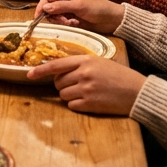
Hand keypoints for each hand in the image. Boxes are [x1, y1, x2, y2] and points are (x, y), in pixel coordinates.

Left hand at [27, 55, 145, 115]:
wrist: (137, 91)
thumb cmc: (119, 76)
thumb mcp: (100, 62)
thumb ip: (80, 64)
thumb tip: (60, 72)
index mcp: (86, 60)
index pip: (56, 65)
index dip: (40, 70)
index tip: (29, 74)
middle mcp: (83, 74)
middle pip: (58, 82)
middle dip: (62, 85)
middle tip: (76, 85)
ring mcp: (86, 89)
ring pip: (63, 94)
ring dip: (69, 95)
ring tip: (85, 93)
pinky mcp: (90, 104)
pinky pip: (71, 105)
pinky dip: (76, 105)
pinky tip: (89, 101)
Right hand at [33, 0, 124, 33]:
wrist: (111, 19)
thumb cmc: (97, 7)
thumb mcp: (78, 5)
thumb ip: (61, 6)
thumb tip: (45, 8)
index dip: (41, 7)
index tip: (37, 17)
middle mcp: (65, 0)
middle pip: (49, 8)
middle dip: (54, 16)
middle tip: (63, 21)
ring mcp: (68, 10)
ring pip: (55, 17)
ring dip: (61, 21)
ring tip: (71, 22)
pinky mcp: (72, 19)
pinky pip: (62, 22)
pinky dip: (66, 24)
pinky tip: (76, 23)